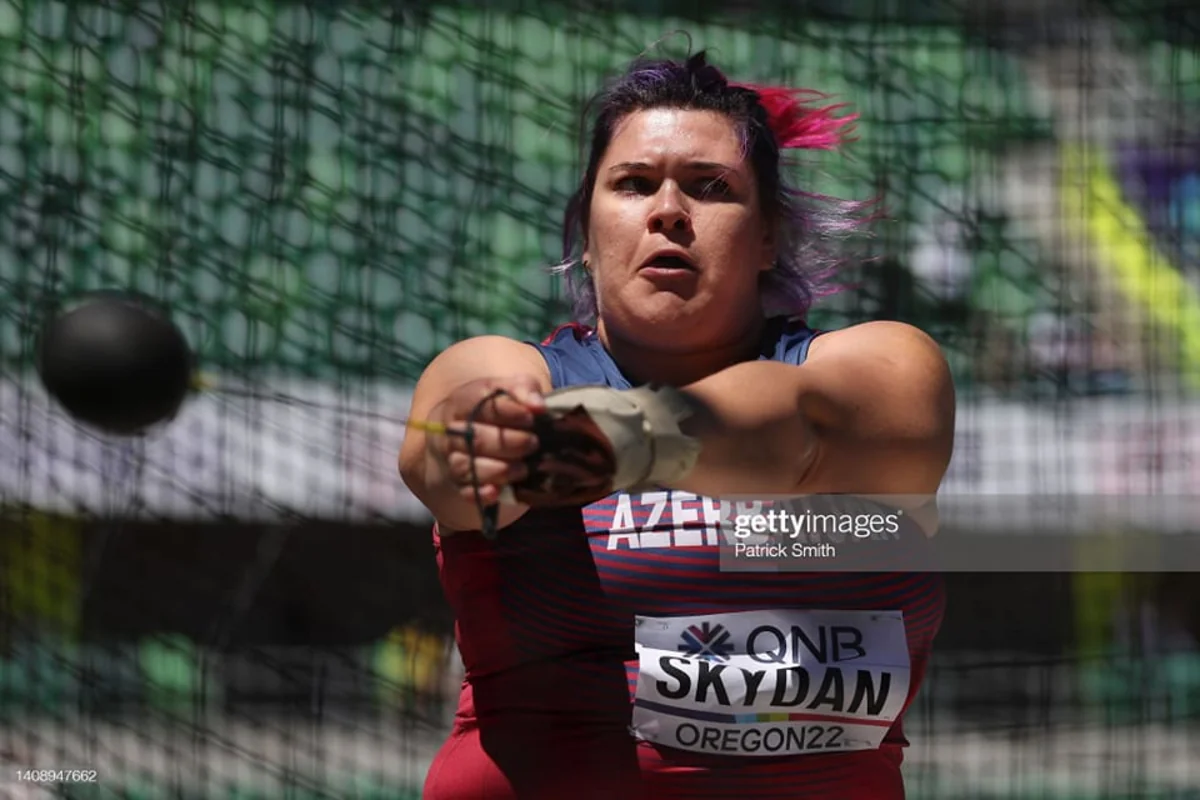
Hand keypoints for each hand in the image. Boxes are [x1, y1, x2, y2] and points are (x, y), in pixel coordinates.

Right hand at [425, 375, 547, 506]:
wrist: (465, 431)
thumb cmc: (494, 409)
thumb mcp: (509, 390)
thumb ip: (523, 389)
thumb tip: (538, 405)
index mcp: (462, 402)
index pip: (479, 403)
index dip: (507, 411)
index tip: (531, 417)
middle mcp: (451, 430)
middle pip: (474, 438)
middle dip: (508, 443)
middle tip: (533, 443)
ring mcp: (452, 457)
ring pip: (467, 467)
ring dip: (499, 470)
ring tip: (523, 468)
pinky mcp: (458, 483)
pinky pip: (465, 491)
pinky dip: (481, 493)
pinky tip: (497, 491)